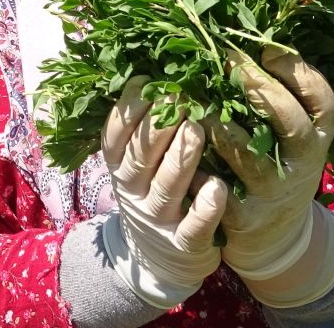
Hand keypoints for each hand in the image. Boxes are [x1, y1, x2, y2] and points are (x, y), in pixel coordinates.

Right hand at [100, 77, 226, 308]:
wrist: (160, 263)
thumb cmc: (154, 193)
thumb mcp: (136, 165)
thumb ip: (142, 129)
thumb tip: (153, 70)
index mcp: (120, 168)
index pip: (115, 137)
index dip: (127, 109)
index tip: (146, 81)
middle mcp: (134, 193)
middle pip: (141, 156)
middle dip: (158, 124)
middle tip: (177, 94)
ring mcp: (159, 220)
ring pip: (167, 187)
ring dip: (181, 158)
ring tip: (197, 128)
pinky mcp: (185, 245)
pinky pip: (195, 226)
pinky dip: (205, 208)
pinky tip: (218, 187)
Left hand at [204, 46, 333, 307]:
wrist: (273, 238)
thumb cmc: (275, 165)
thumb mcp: (291, 136)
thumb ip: (278, 97)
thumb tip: (246, 37)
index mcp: (317, 139)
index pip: (324, 102)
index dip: (299, 73)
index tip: (266, 48)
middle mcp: (302, 165)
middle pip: (289, 122)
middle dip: (258, 85)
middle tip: (226, 57)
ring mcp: (273, 192)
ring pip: (247, 153)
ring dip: (219, 122)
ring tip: (195, 98)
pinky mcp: (243, 217)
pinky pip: (215, 186)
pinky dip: (196, 164)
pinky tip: (179, 143)